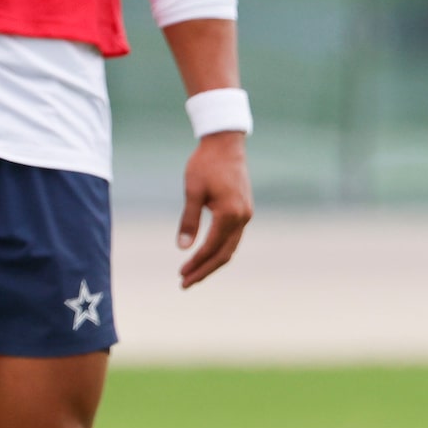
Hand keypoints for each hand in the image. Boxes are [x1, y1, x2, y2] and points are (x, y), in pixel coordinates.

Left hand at [176, 132, 252, 287]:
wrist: (226, 143)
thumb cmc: (205, 164)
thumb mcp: (192, 191)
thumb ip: (188, 220)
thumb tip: (182, 248)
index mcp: (230, 213)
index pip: (211, 247)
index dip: (195, 263)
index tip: (180, 274)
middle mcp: (242, 217)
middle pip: (224, 254)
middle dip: (205, 270)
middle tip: (185, 284)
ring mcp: (246, 214)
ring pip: (230, 247)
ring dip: (212, 263)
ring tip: (194, 274)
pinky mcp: (244, 210)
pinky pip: (233, 237)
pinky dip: (220, 250)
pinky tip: (206, 254)